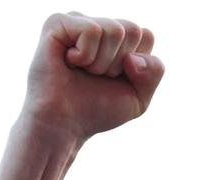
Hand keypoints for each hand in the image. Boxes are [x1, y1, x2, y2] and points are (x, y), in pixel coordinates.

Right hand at [22, 13, 164, 143]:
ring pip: (115, 31)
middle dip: (120, 64)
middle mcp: (98, 24)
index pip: (146, 35)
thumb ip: (154, 72)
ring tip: (82, 71)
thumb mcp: (139, 97)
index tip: (114, 79)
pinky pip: (93, 31)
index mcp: (116, 38)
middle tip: (96, 76)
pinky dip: (86, 56)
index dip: (136, 67)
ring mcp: (78, 20)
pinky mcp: (58, 22)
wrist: (65, 125)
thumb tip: (133, 57)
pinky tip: (69, 63)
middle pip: (134, 30)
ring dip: (102, 63)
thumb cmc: (97, 110)